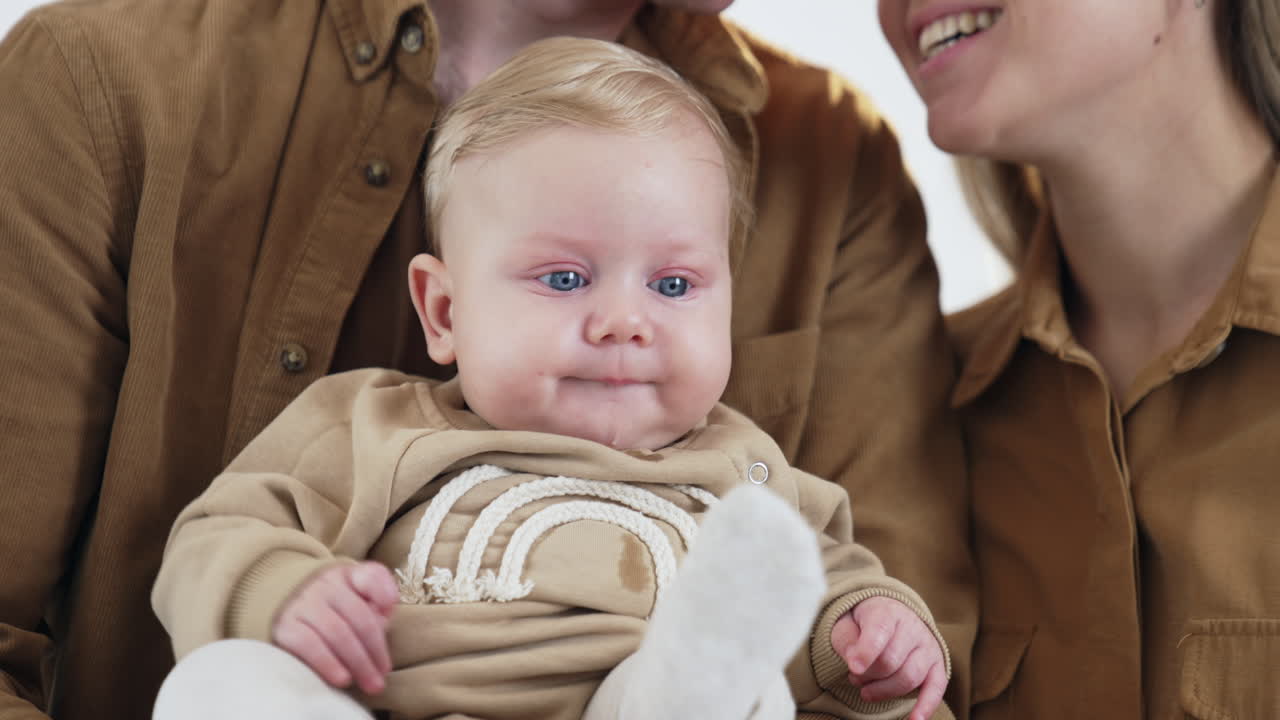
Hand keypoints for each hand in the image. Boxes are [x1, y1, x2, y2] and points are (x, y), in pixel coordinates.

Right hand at [272, 560, 398, 693]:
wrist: (288, 608)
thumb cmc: (336, 610)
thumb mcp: (359, 599)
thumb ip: (377, 600)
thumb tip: (385, 611)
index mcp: (348, 576)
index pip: (371, 576)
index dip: (383, 592)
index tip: (389, 609)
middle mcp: (325, 585)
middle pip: (359, 616)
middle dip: (375, 650)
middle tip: (383, 676)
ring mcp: (303, 604)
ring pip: (337, 632)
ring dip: (357, 662)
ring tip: (370, 683)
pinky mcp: (285, 626)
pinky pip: (308, 645)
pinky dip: (328, 663)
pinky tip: (342, 678)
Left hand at [829, 596, 946, 719]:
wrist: (890, 616)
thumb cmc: (864, 625)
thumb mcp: (847, 624)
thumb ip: (846, 640)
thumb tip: (854, 662)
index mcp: (887, 612)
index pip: (879, 631)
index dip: (866, 652)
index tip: (853, 668)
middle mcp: (913, 627)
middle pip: (891, 660)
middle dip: (868, 676)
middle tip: (854, 678)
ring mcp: (927, 647)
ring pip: (909, 677)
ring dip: (883, 691)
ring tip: (865, 691)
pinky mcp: (938, 666)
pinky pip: (936, 688)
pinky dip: (926, 706)